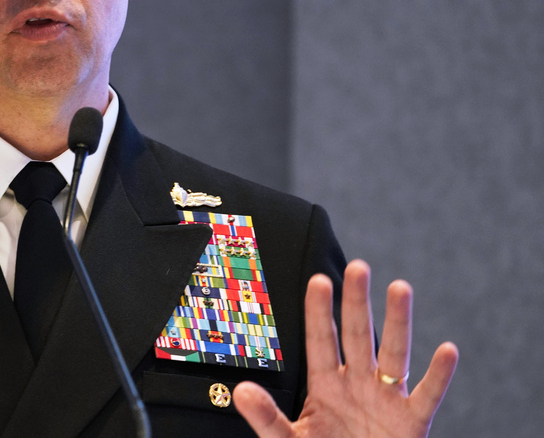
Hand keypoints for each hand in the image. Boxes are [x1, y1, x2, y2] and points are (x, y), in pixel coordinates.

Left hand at [233, 260, 458, 436]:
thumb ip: (267, 417)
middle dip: (356, 302)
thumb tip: (242, 391)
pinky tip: (446, 350)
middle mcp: (357, 384)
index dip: (319, 312)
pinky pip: (427, 396)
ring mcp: (386, 400)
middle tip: (358, 267)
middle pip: (357, 336)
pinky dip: (439, 375)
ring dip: (398, 322)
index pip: (321, 341)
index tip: (318, 281)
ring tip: (400, 288)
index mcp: (326, 385)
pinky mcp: (411, 423)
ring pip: (394, 354)